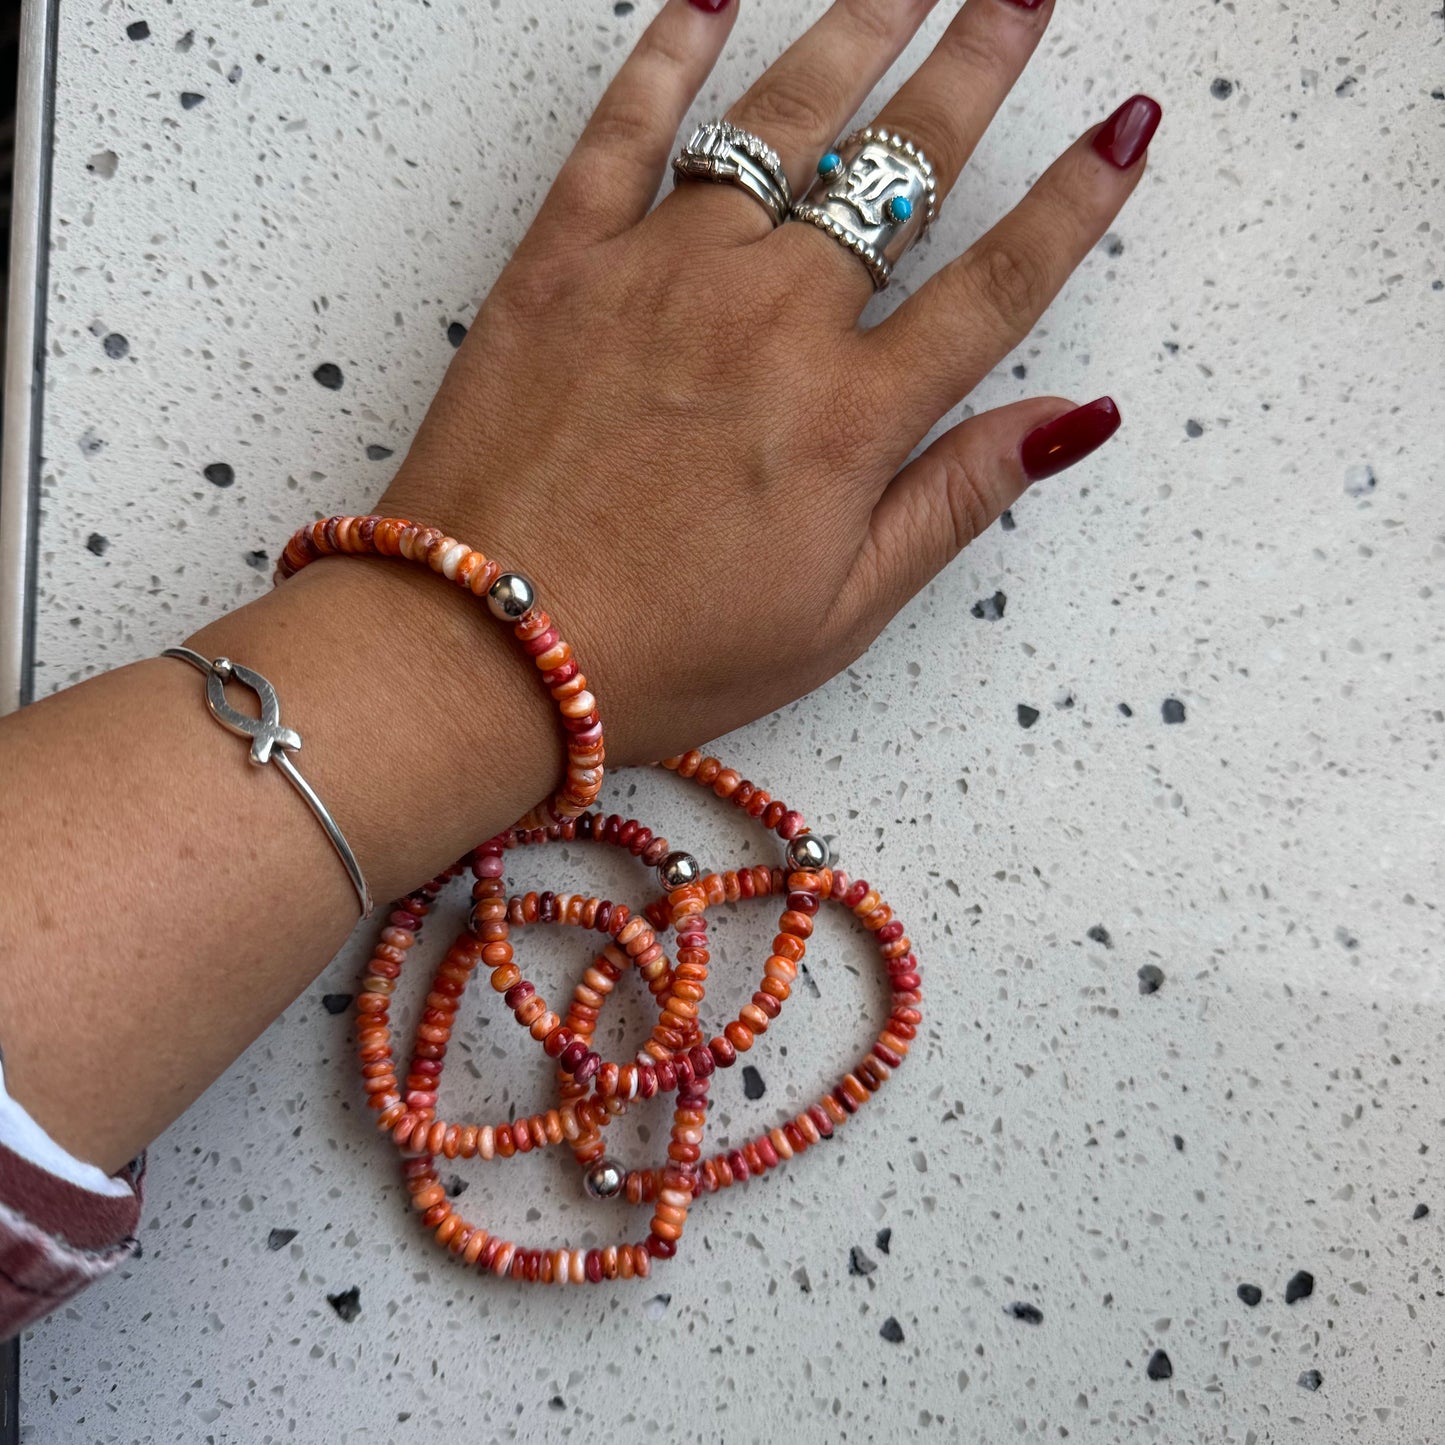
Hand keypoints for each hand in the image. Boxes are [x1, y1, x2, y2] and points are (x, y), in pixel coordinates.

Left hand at [378, 0, 1156, 768]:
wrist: (482, 647)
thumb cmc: (660, 651)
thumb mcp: (835, 616)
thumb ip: (952, 502)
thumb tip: (1073, 421)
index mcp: (847, 416)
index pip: (995, 286)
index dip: (1073, 205)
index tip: (1127, 133)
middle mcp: (769, 318)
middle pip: (898, 170)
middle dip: (975, 71)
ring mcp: (661, 274)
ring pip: (781, 122)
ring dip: (858, 37)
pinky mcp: (562, 261)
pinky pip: (626, 129)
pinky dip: (669, 52)